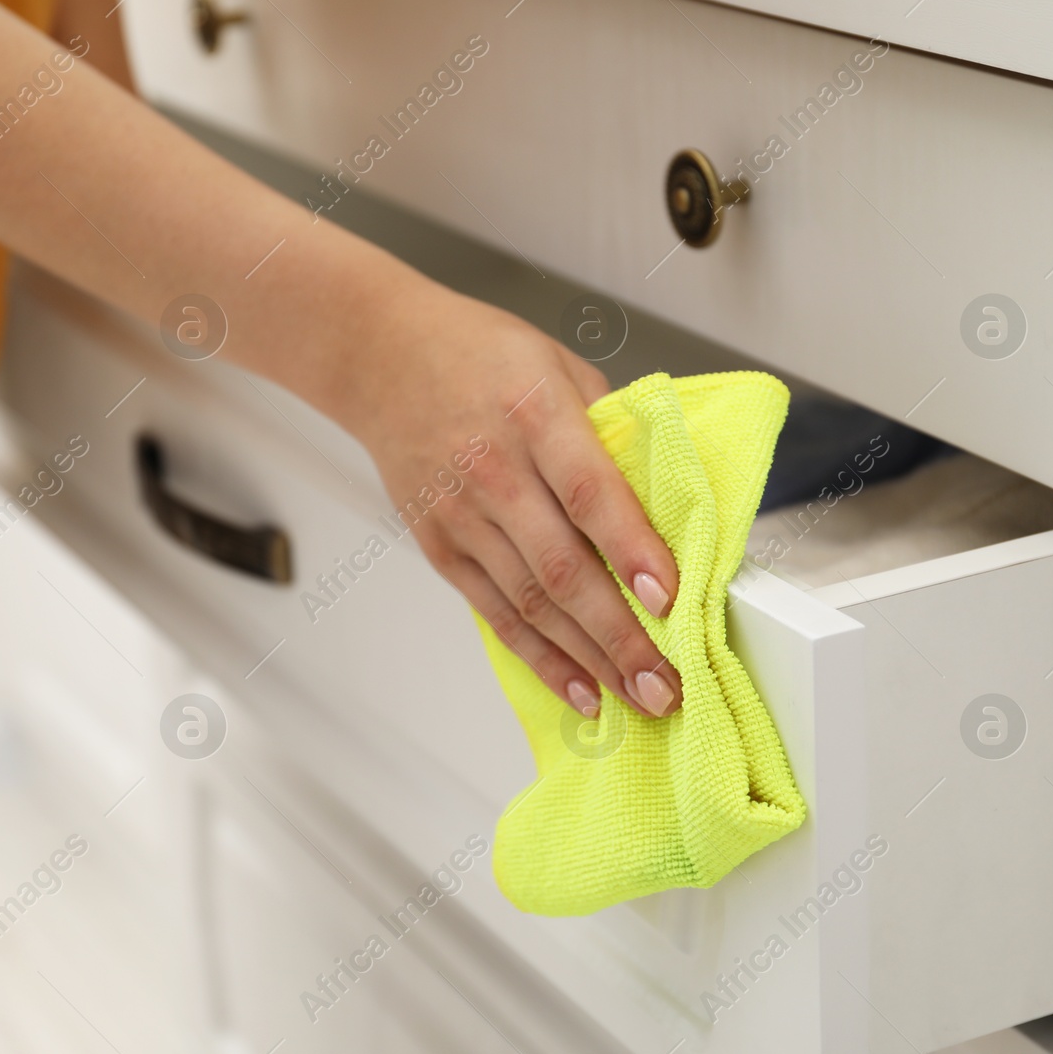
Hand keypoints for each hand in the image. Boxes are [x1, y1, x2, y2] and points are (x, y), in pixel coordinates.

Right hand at [341, 285, 682, 718]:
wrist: (381, 357)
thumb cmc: (481, 355)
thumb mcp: (558, 365)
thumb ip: (608, 432)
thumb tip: (666, 502)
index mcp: (534, 414)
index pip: (590, 493)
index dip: (632, 551)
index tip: (671, 600)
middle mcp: (494, 470)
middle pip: (562, 569)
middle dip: (621, 636)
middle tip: (668, 684)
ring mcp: (460, 514)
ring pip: (531, 603)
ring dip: (589, 659)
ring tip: (638, 698)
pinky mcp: (438, 545)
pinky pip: (494, 613)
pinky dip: (540, 657)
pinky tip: (580, 689)